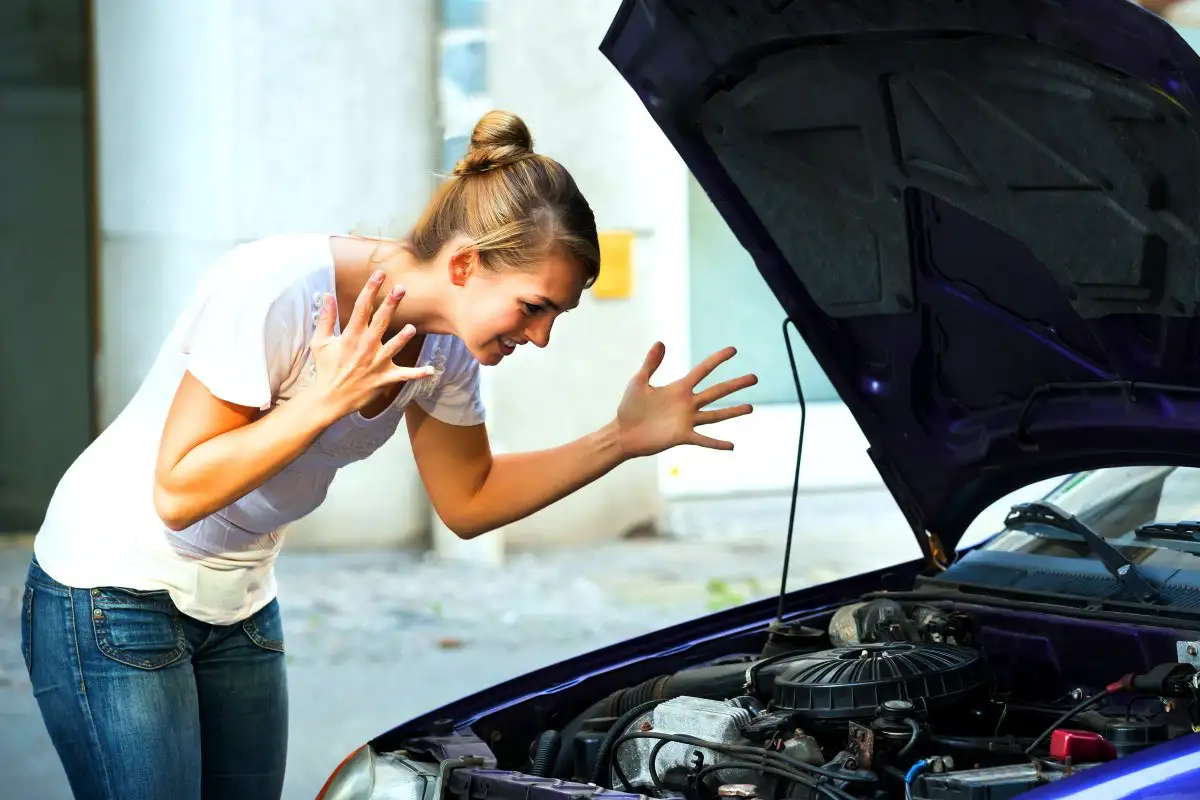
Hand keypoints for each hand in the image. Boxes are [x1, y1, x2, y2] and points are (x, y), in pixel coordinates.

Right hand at [309, 270, 434, 418]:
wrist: (329, 398)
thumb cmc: (325, 368)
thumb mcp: (320, 342)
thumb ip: (326, 319)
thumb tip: (327, 296)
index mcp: (351, 336)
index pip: (362, 308)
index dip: (371, 289)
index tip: (379, 274)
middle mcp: (365, 347)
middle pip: (381, 322)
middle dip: (391, 304)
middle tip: (401, 288)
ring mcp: (376, 363)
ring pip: (393, 347)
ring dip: (403, 338)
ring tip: (411, 327)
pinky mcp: (384, 378)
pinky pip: (404, 375)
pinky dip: (417, 373)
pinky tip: (431, 370)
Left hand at [614, 342, 756, 458]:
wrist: (623, 433)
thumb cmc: (629, 408)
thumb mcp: (639, 381)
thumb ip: (650, 363)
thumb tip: (661, 342)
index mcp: (679, 388)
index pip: (703, 370)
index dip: (718, 359)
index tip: (733, 350)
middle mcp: (687, 404)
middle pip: (716, 391)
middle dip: (735, 384)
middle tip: (755, 377)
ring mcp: (686, 421)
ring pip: (715, 415)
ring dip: (733, 411)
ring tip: (751, 407)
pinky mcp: (682, 436)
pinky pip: (703, 439)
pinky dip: (717, 443)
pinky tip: (732, 445)